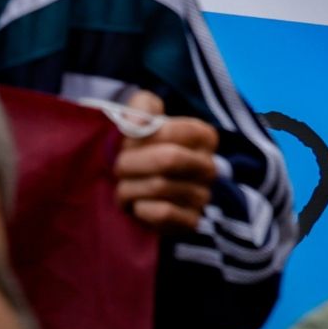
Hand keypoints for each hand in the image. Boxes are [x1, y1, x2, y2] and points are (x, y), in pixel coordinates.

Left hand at [113, 89, 219, 232]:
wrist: (144, 186)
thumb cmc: (143, 147)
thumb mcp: (143, 115)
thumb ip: (141, 107)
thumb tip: (136, 124)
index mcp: (203, 136)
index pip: (170, 131)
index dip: (141, 137)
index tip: (126, 142)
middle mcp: (209, 166)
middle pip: (167, 159)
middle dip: (132, 163)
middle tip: (118, 167)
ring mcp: (203, 195)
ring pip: (159, 187)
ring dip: (130, 188)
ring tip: (125, 187)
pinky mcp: (192, 221)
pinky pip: (163, 213)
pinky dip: (142, 209)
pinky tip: (138, 205)